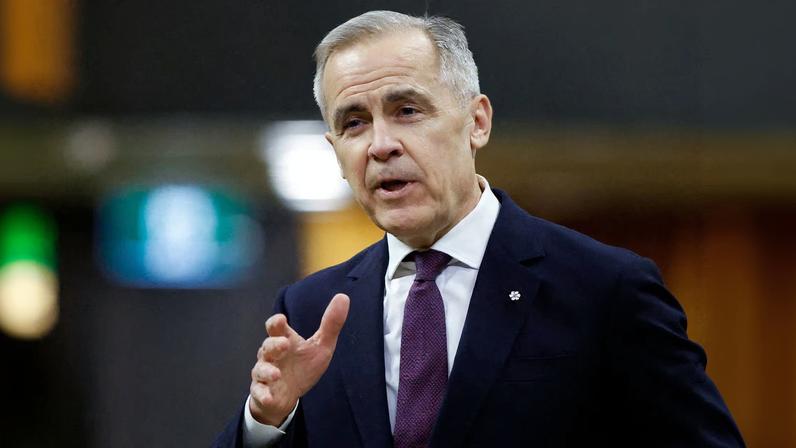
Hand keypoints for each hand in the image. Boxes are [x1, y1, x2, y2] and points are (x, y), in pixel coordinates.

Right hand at [249, 293, 349, 425]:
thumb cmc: (303, 366)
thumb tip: (344, 296)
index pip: (275, 327)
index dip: (276, 323)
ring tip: (276, 374)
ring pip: (261, 369)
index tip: (281, 319)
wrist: (288, 395)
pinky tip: (269, 397)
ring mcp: (265, 373)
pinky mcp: (263, 392)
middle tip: (285, 345)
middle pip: (267, 346)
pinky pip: (259, 392)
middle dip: (274, 345)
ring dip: (267, 371)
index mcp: (284, 340)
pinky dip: (263, 394)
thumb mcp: (321, 346)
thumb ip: (331, 324)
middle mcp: (272, 355)